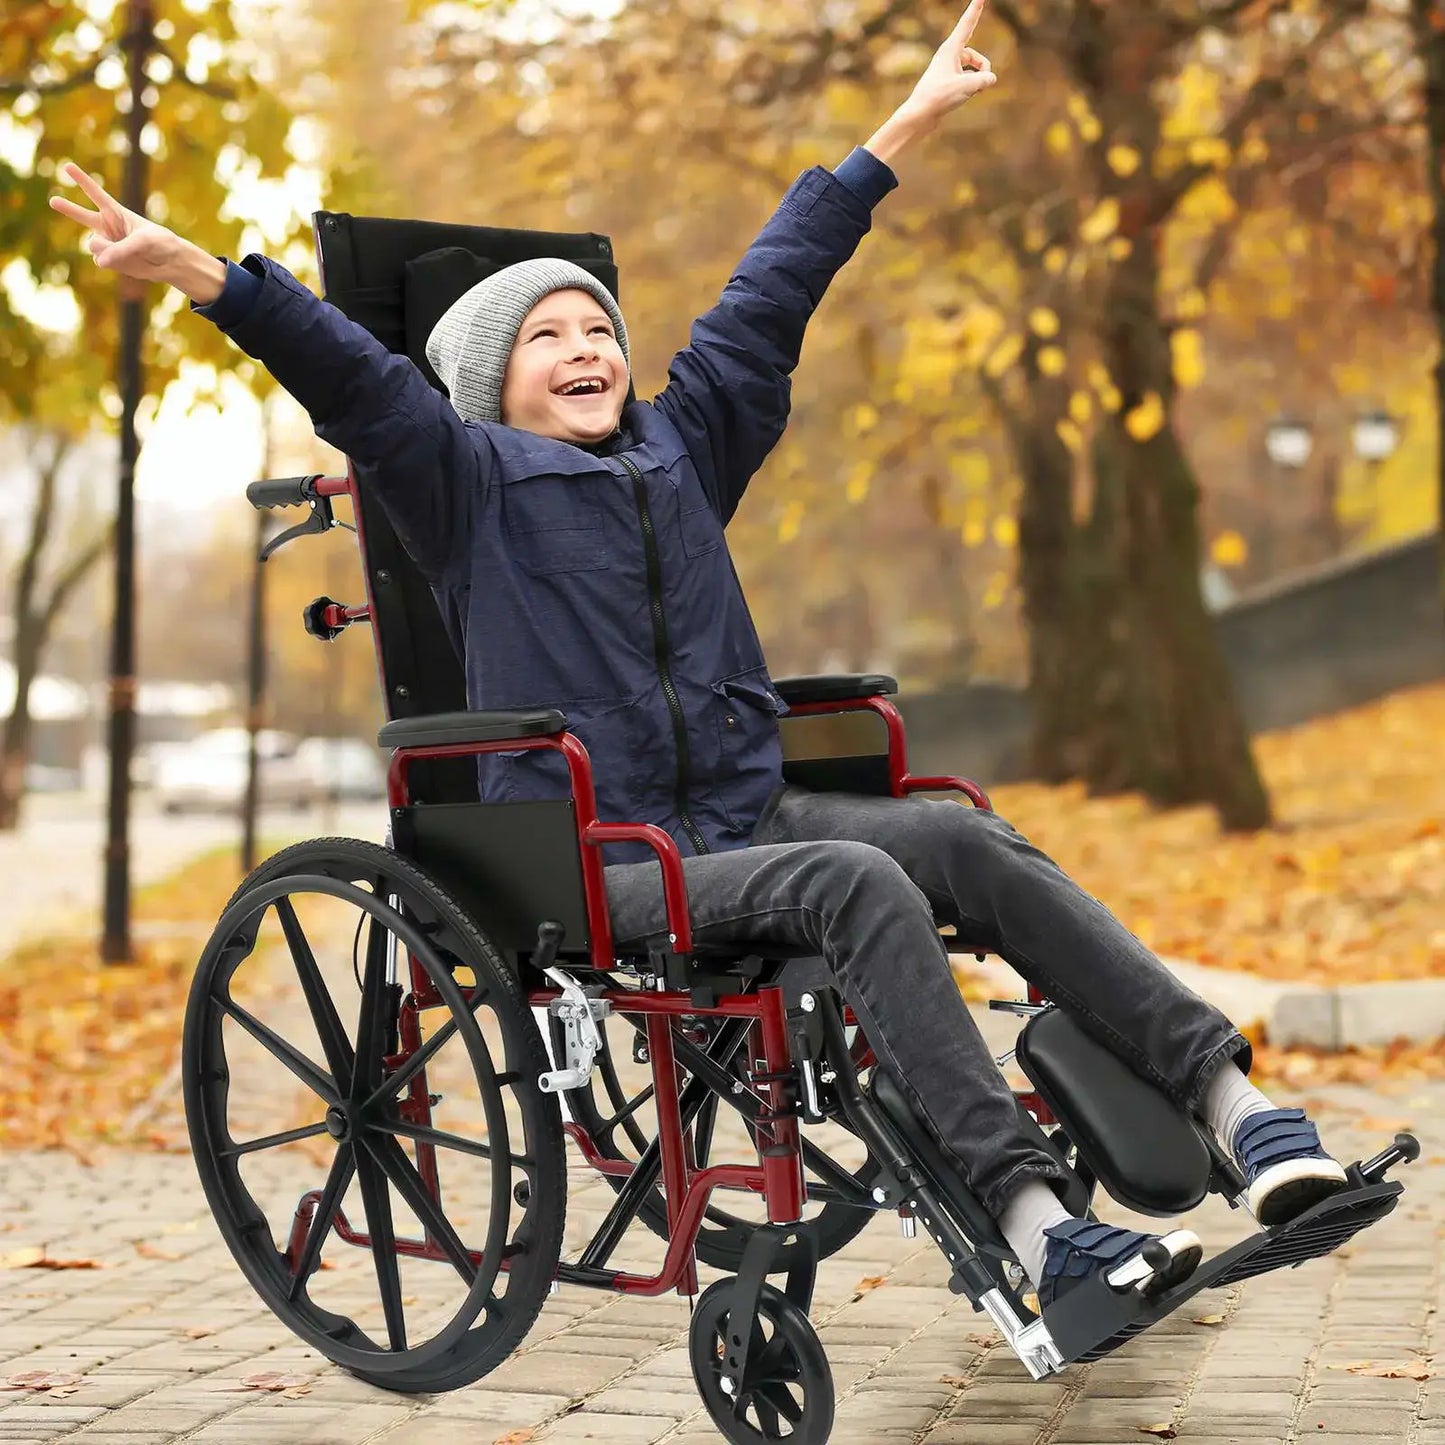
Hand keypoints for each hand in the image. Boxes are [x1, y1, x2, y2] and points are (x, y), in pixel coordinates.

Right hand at [49, 161, 180, 281]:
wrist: (170, 263)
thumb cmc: (160, 244)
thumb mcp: (143, 242)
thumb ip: (119, 249)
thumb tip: (98, 261)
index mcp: (115, 211)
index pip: (95, 193)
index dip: (81, 179)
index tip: (67, 166)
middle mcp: (107, 225)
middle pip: (81, 215)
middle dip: (67, 207)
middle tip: (52, 200)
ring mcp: (106, 243)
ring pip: (94, 245)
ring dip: (107, 250)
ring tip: (125, 252)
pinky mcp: (108, 259)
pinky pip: (101, 260)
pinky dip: (113, 263)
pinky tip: (127, 262)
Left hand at [903, 0, 996, 124]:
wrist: (919, 115)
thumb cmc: (938, 98)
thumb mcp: (966, 87)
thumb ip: (984, 79)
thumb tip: (991, 79)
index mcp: (950, 49)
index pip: (966, 24)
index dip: (975, 9)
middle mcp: (948, 56)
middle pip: (975, 56)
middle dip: (983, 68)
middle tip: (983, 83)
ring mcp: (948, 69)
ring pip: (972, 70)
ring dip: (977, 81)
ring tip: (970, 94)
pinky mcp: (948, 82)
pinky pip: (966, 80)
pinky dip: (970, 88)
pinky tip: (965, 98)